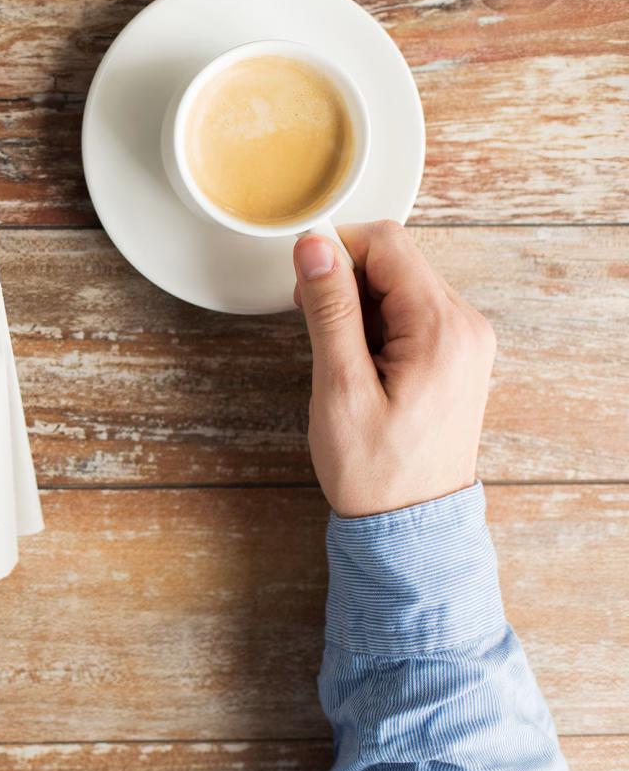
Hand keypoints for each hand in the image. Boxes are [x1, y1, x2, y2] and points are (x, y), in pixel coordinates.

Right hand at [292, 221, 495, 517]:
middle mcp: (466, 324)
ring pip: (399, 283)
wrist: (411, 527)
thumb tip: (314, 246)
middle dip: (345, 281)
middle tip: (318, 331)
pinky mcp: (455, 353)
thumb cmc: (375, 470)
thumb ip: (329, 309)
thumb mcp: (340, 387)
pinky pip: (409, 311)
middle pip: (395, 259)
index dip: (336, 251)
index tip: (304, 287)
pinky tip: (360, 364)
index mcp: (442, 328)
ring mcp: (465, 339)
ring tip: (342, 360)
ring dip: (358, 305)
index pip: (387, 242)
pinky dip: (375, 324)